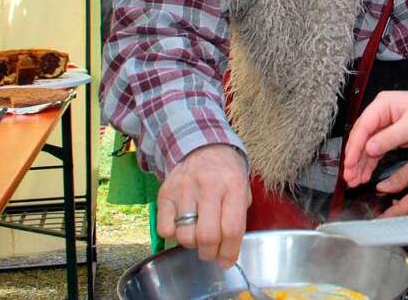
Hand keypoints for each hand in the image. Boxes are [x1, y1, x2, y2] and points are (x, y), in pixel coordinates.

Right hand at [157, 144, 250, 267]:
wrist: (202, 146)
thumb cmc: (226, 172)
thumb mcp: (242, 186)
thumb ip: (238, 214)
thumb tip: (230, 249)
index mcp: (233, 185)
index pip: (232, 228)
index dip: (230, 251)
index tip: (227, 261)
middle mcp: (209, 186)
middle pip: (207, 236)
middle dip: (210, 253)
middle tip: (212, 252)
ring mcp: (185, 189)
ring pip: (185, 235)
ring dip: (192, 244)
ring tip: (198, 235)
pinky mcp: (165, 193)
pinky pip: (165, 229)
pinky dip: (173, 235)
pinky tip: (182, 225)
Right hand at [343, 91, 407, 187]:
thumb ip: (389, 138)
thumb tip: (368, 149)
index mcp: (382, 105)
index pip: (363, 126)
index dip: (354, 146)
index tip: (349, 163)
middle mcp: (378, 114)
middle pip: (361, 137)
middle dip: (354, 158)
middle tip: (348, 176)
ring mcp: (382, 125)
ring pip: (366, 146)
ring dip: (359, 164)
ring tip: (353, 181)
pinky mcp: (387, 136)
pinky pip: (375, 151)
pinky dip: (369, 163)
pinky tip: (364, 176)